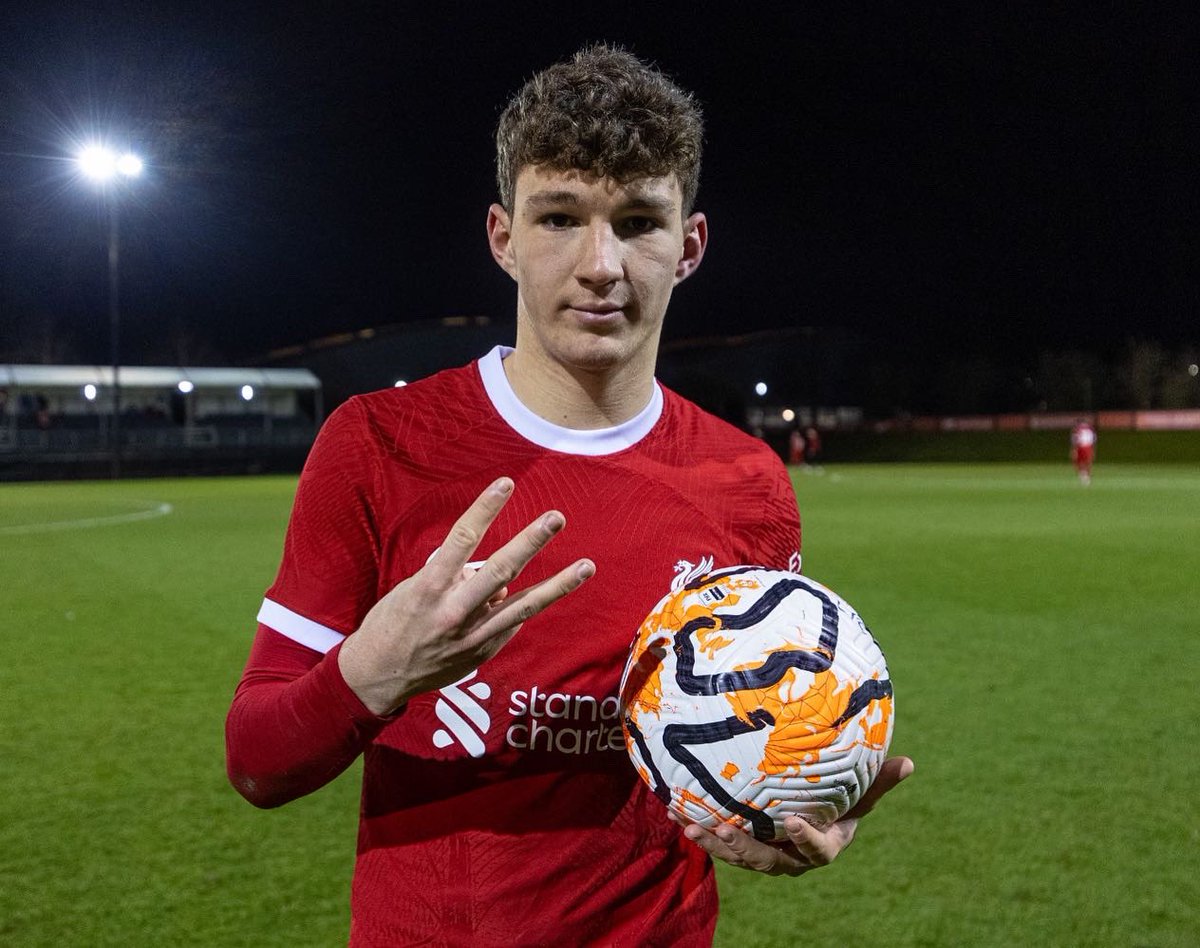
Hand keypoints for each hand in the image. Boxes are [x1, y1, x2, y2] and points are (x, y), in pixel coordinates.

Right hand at [338, 477, 594, 714]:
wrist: (377, 676)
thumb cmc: (392, 623)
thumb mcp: (412, 589)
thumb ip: (453, 575)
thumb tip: (491, 574)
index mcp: (430, 586)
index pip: (463, 537)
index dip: (486, 508)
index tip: (506, 483)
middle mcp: (455, 611)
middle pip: (502, 570)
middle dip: (531, 541)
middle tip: (556, 517)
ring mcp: (473, 636)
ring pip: (524, 605)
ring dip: (559, 584)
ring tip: (587, 565)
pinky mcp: (483, 653)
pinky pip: (510, 622)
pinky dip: (520, 606)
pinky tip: (534, 596)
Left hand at [676, 756, 913, 876]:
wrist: (810, 820)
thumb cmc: (838, 804)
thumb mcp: (859, 794)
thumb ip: (879, 782)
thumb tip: (910, 762)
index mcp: (824, 846)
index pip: (816, 848)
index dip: (806, 838)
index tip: (794, 820)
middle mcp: (792, 858)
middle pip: (767, 859)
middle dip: (742, 846)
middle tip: (721, 829)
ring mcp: (766, 856)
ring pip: (738, 856)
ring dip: (713, 842)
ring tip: (691, 826)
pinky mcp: (744, 849)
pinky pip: (721, 844)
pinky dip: (701, 830)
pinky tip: (678, 815)